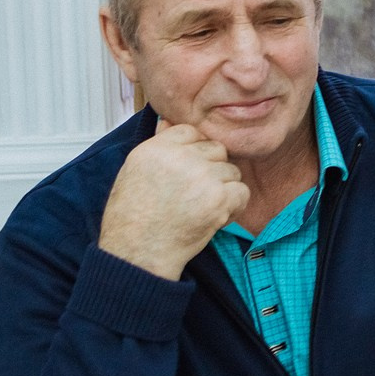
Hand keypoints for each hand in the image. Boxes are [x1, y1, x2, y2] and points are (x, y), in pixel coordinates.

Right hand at [97, 122, 247, 279]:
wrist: (137, 254)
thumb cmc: (133, 219)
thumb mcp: (134, 173)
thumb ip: (157, 146)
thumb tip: (168, 120)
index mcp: (155, 148)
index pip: (190, 131)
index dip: (194, 152)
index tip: (187, 173)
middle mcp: (178, 157)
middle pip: (216, 149)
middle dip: (211, 170)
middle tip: (193, 195)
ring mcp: (200, 176)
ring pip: (231, 171)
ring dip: (222, 190)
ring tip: (198, 209)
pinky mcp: (218, 197)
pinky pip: (242, 192)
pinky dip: (234, 207)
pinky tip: (213, 218)